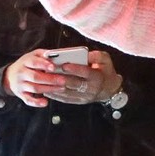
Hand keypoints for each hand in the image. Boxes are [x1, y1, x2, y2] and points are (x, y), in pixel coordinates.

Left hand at [4, 49, 119, 106]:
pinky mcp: (79, 101)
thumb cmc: (105, 70)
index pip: (85, 73)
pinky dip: (55, 94)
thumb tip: (86, 54)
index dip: (75, 69)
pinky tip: (47, 88)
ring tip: (45, 79)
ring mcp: (84, 97)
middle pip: (74, 83)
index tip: (64, 64)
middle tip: (48, 71)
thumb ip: (96, 56)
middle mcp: (91, 89)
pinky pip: (65, 99)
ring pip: (67, 92)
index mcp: (98, 77)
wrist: (109, 89)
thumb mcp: (106, 60)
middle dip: (60, 77)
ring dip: (55, 86)